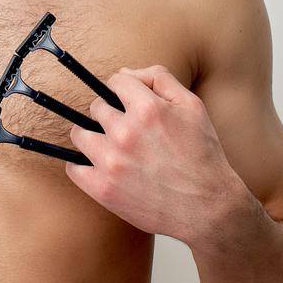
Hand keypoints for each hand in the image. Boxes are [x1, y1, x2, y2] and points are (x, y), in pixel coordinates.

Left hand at [65, 65, 251, 246]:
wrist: (209, 209)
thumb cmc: (203, 156)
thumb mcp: (193, 107)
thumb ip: (160, 80)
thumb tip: (126, 73)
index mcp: (148, 109)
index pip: (116, 82)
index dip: (122, 90)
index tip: (125, 101)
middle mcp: (126, 133)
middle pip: (96, 107)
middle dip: (109, 114)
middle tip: (125, 129)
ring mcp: (111, 162)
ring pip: (79, 134)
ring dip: (91, 137)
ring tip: (109, 147)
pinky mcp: (102, 188)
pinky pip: (73, 167)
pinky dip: (82, 166)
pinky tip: (98, 167)